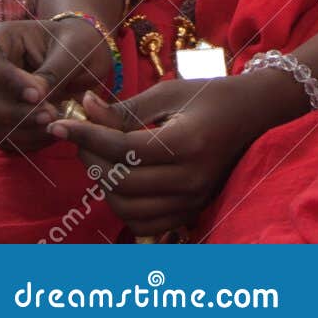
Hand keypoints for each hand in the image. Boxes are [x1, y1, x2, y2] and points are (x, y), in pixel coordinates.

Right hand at [0, 17, 113, 154]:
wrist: (81, 54)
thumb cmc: (76, 42)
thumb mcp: (70, 50)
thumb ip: (52, 72)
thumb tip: (36, 98)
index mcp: (3, 39)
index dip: (11, 81)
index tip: (37, 96)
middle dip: (17, 112)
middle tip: (50, 116)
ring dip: (24, 130)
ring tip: (56, 125)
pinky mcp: (2, 119)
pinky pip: (6, 138)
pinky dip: (28, 140)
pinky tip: (51, 134)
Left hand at [50, 76, 268, 237]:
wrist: (255, 113)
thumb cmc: (211, 95)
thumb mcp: (169, 93)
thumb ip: (125, 108)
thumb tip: (85, 109)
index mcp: (187, 142)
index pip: (123, 148)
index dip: (87, 135)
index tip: (62, 124)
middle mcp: (191, 177)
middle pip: (122, 181)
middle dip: (91, 158)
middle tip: (80, 137)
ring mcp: (193, 199)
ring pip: (128, 209)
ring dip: (103, 185)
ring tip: (97, 158)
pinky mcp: (192, 210)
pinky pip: (146, 224)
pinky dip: (124, 208)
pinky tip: (119, 182)